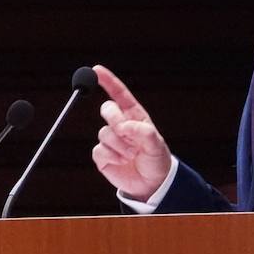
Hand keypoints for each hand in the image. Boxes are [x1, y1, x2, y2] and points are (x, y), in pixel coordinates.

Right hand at [91, 64, 172, 200]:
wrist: (151, 184)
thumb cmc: (156, 159)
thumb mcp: (157, 144)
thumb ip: (144, 132)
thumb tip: (125, 126)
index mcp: (134, 116)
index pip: (119, 94)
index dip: (108, 81)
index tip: (96, 69)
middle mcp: (120, 124)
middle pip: (107, 109)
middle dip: (115, 119)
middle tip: (127, 133)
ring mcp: (110, 139)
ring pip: (104, 133)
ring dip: (120, 145)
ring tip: (132, 154)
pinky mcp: (102, 155)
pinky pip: (99, 150)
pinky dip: (112, 157)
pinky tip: (122, 162)